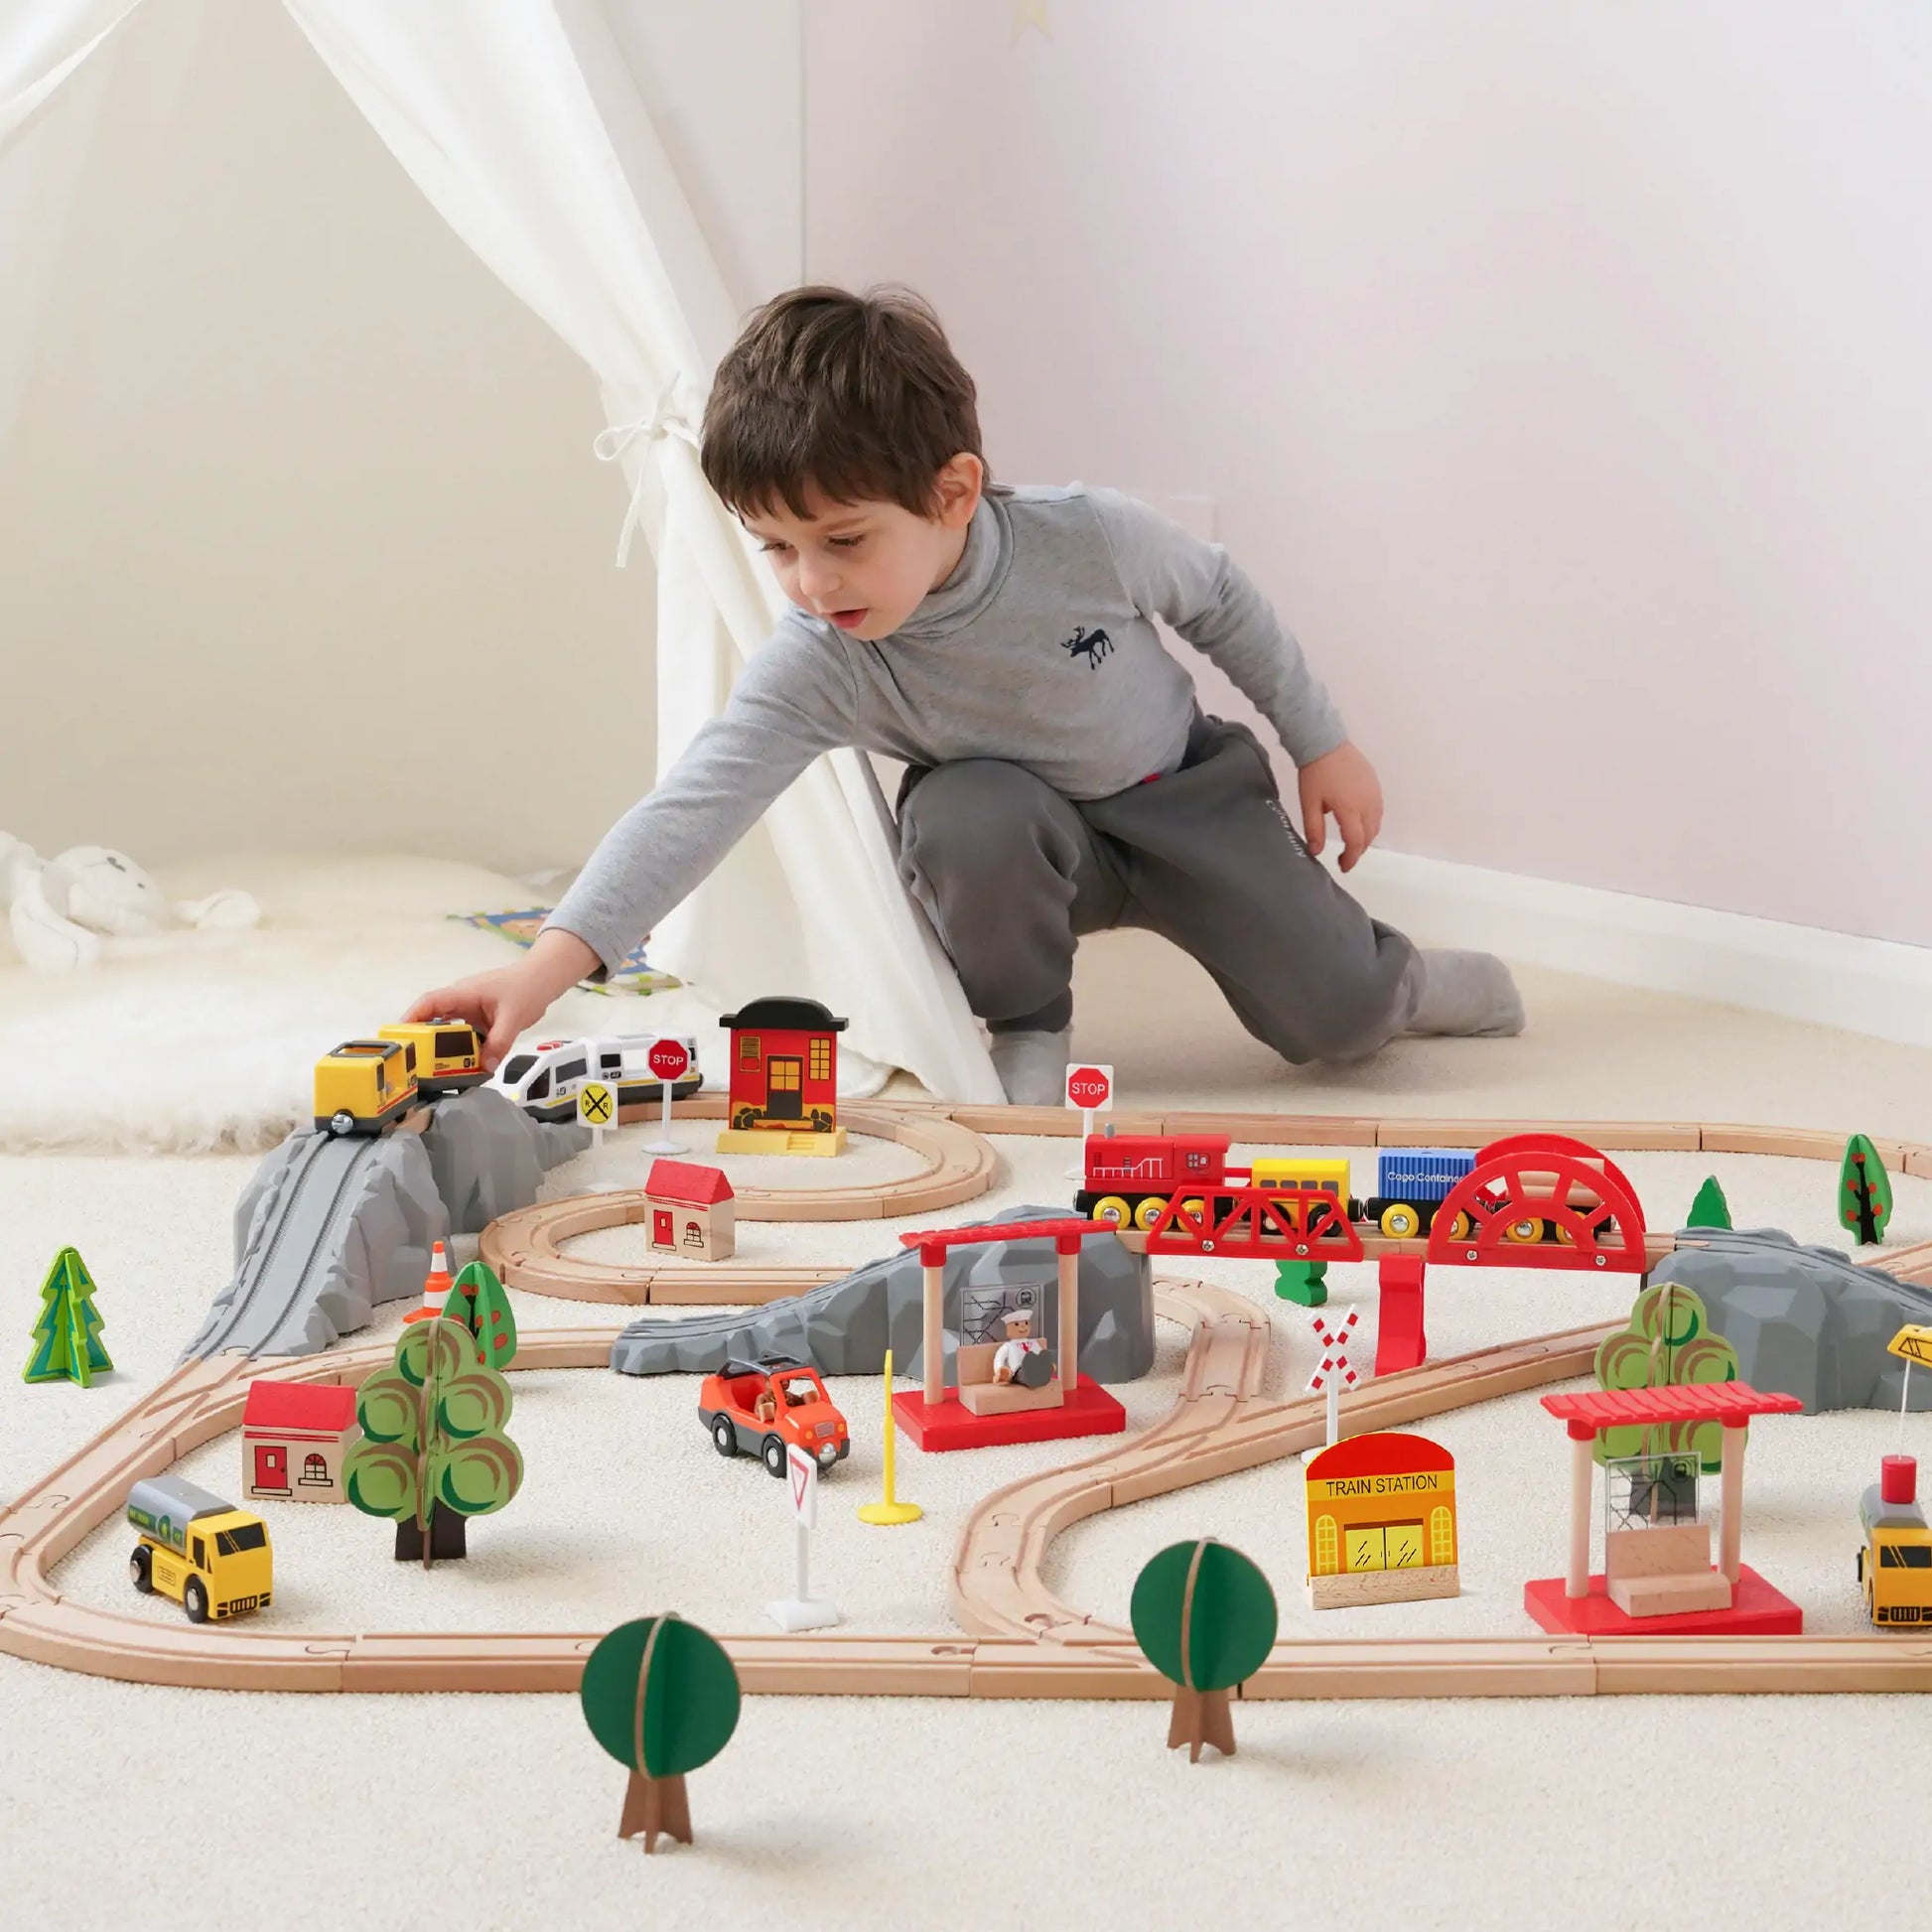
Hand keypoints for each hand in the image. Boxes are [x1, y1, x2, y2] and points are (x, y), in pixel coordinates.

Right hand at [405, 928, 601, 1071]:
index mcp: (463, 993)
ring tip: (433, 1070)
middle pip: (433, 1018)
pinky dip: (460, 1049)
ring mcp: (469, 1010)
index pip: (430, 1003)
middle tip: (414, 1063)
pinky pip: (463, 1034)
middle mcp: (461, 1001)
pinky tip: (461, 1066)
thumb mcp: (514, 1017)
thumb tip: (486, 1068)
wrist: (542, 979)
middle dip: (422, 1039)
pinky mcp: (478, 1019)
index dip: (412, 1018)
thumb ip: (499, 1042)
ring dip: (441, 1047)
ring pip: (448, 1029)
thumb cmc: (526, 989)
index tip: (401, 1038)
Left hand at [1296, 740, 1382, 872]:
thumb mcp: (1309, 803)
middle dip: (1358, 850)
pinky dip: (1371, 823)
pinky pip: (1378, 811)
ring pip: (1376, 824)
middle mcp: (1368, 803)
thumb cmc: (1314, 773)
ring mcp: (1374, 793)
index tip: (1342, 867)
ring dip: (1366, 837)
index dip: (1350, 858)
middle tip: (1345, 858)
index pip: (1355, 842)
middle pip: (1369, 835)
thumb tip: (1316, 852)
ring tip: (1352, 843)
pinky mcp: (1375, 785)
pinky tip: (1359, 823)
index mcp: (1350, 809)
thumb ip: (1314, 829)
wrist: (1325, 742)